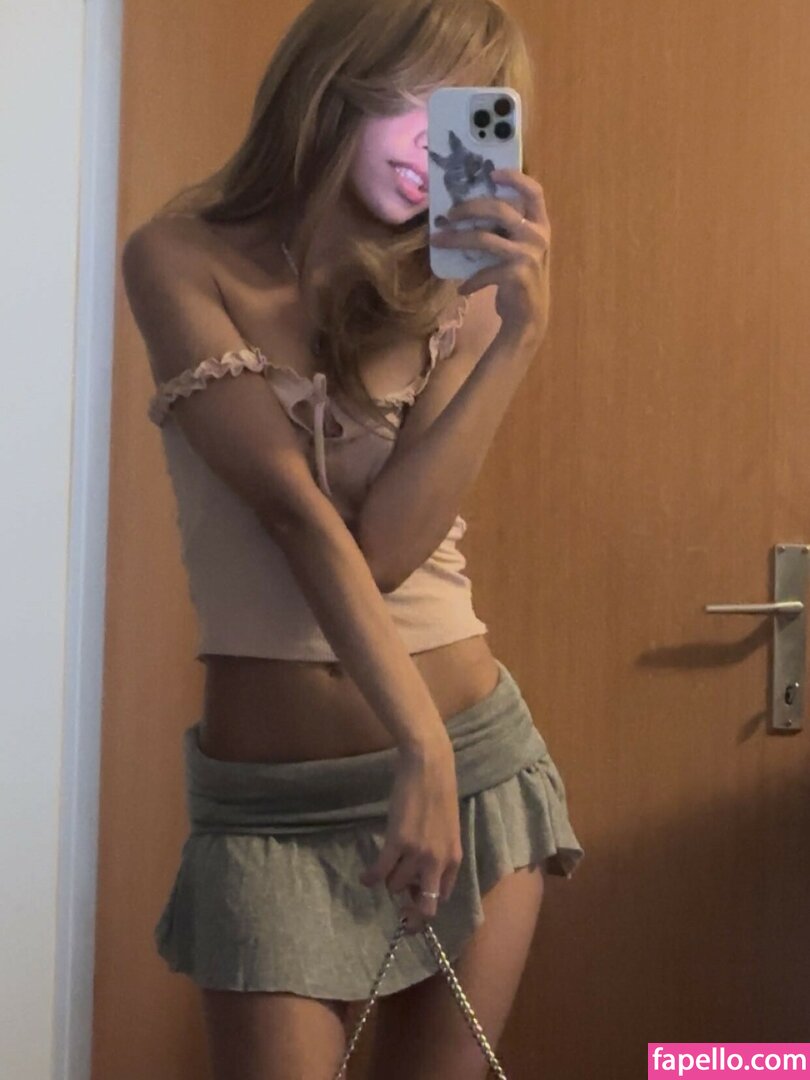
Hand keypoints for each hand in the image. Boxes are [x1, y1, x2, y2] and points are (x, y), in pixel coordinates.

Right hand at [359, 738, 462, 934]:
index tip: (412, 898)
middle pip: (425, 906)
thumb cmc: (439, 793)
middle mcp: (438, 861)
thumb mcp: (447, 829)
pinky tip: (365, 877)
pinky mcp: (398, 842)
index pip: (441, 897)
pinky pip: (381, 871)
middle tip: (398, 910)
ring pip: (396, 885)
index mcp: (454, 858)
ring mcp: (418, 853)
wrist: (429, 767)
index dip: (425, 901)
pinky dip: (370, 877)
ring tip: (382, 869)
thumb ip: (438, 853)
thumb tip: (420, 875)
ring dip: (387, 880)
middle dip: (410, 913)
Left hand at [429, 167, 550, 342]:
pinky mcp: (516, 275)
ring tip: (437, 241)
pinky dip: (470, 281)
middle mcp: (537, 236)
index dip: (515, 177)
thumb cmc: (520, 278)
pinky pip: (484, 272)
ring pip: (483, 238)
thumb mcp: (519, 248)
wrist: (530, 318)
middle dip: (468, 208)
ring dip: (456, 239)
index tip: (493, 173)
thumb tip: (468, 210)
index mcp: (540, 224)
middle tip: (448, 214)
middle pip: (498, 209)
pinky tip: (461, 288)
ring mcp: (528, 255)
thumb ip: (506, 230)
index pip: (534, 191)